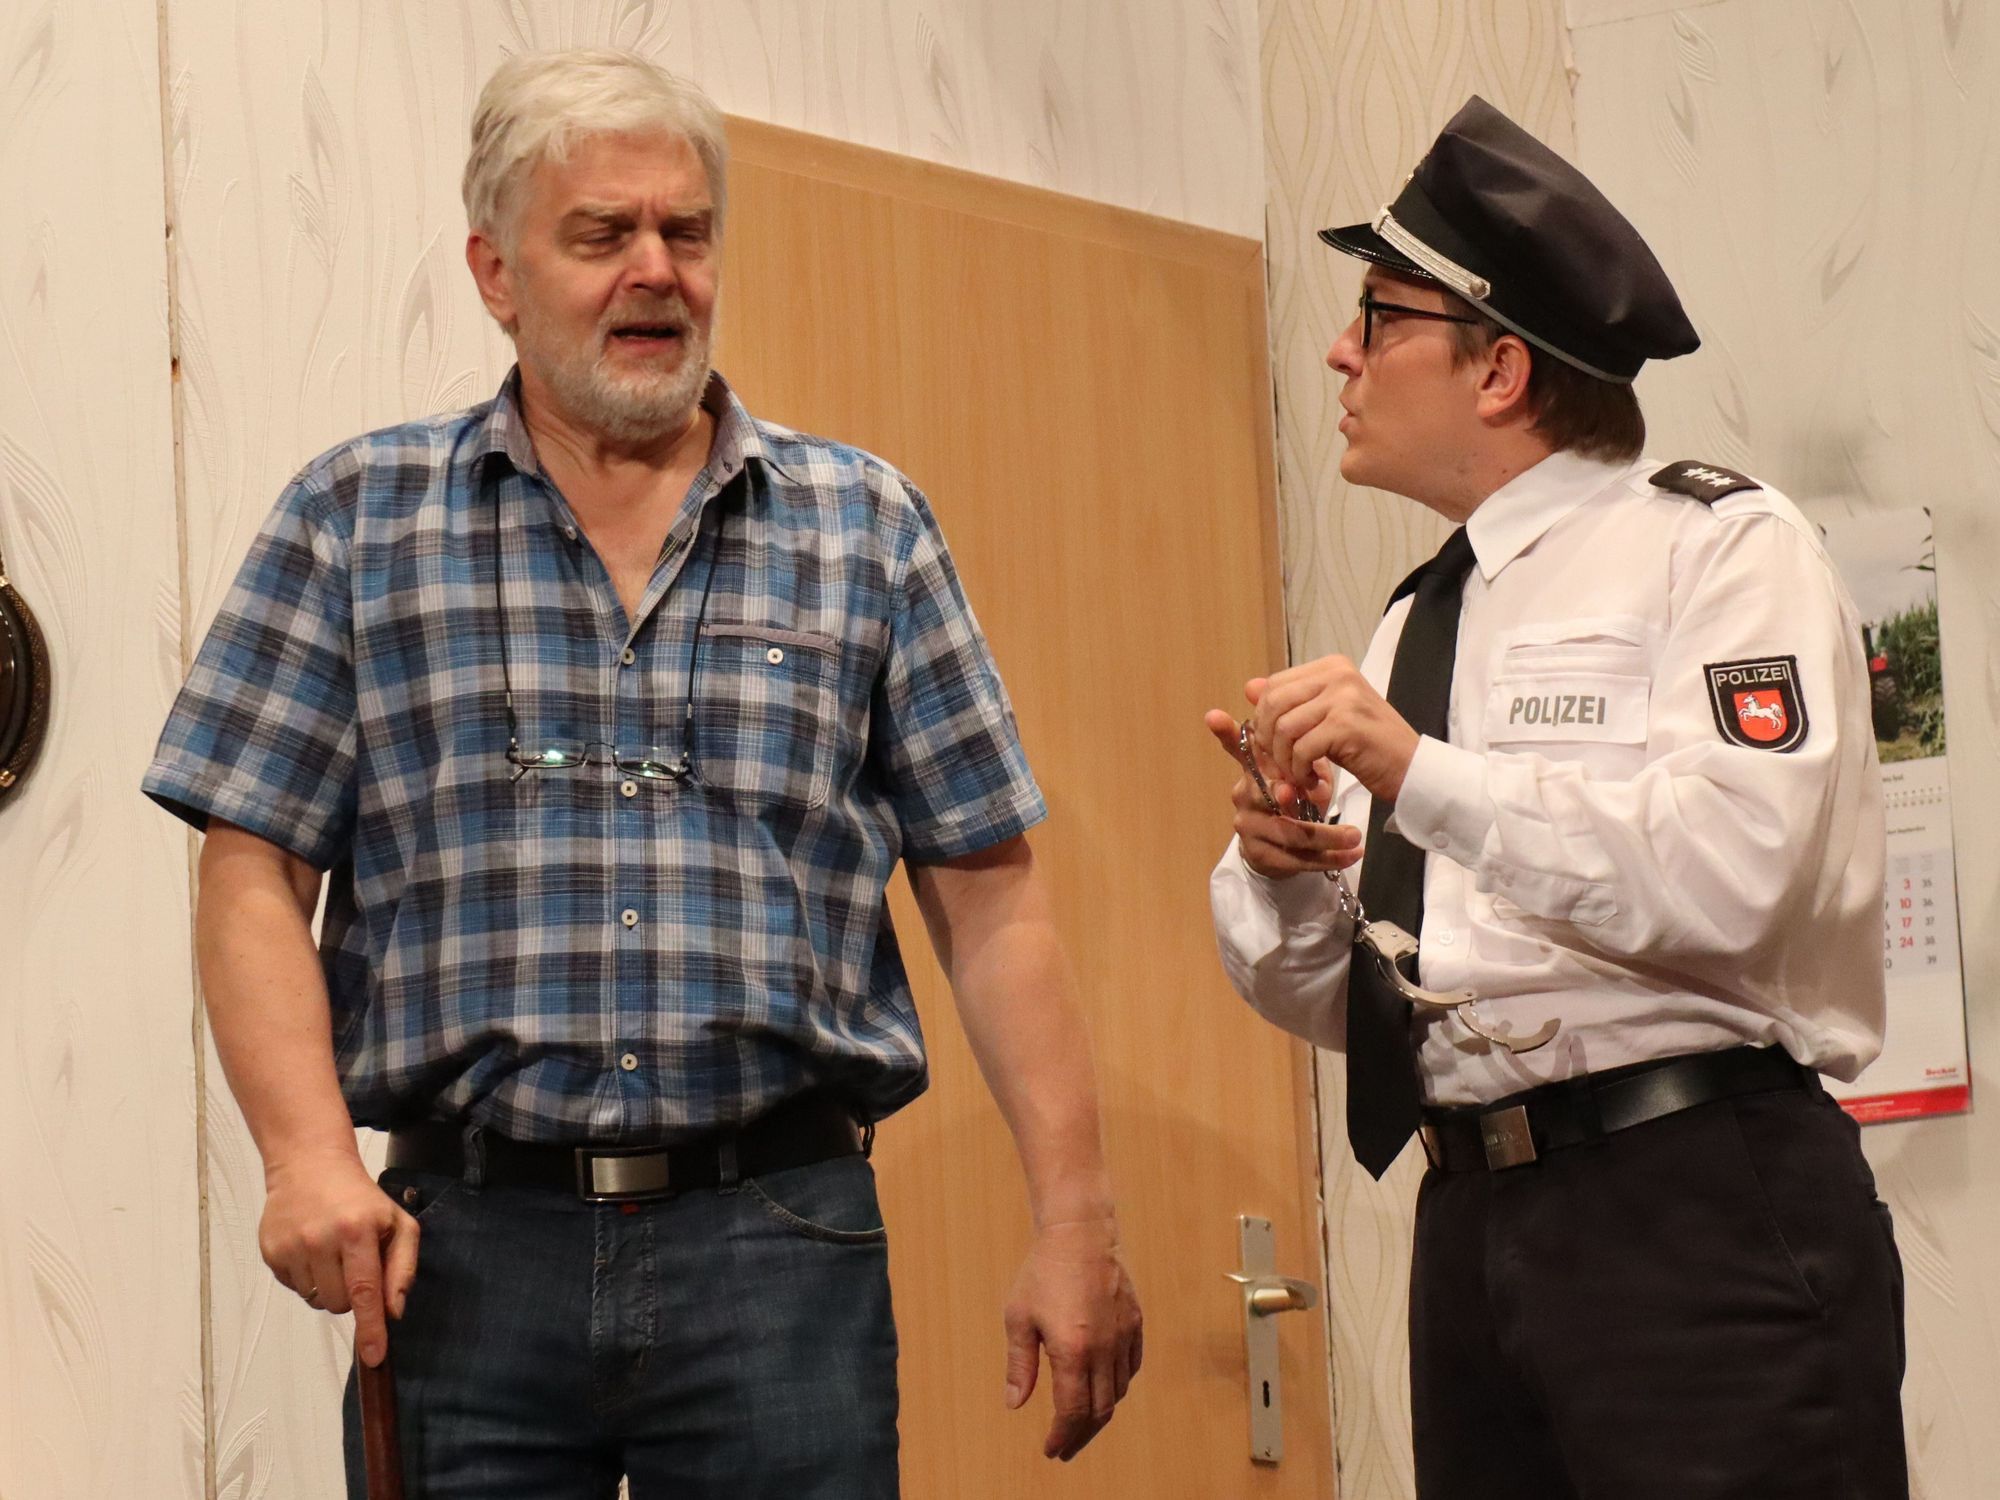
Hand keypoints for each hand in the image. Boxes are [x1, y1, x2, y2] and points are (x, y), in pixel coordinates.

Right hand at [258, 1146, 419, 1366]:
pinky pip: (295, 1289)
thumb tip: (394, 1312)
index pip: (365, 1290)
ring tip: (331, 1253)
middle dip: (352, 1296)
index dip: (370, 1328)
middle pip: (340, 1303)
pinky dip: (308, 1279)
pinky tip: (312, 1251)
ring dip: (328, 1288)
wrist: (310, 1166)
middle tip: (354, 1263)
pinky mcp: (270, 1252)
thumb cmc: (361, 1199)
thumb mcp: (397, 1223)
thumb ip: (403, 1267)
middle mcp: (321, 1239)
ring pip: (316, 1301)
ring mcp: (292, 1246)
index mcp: (358, 1230)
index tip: (374, 1356)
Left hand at [1002, 1218, 1143, 1460]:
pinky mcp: (1135, 1323)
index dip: (1062, 1436)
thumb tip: (1014, 1404)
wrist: (1080, 1233)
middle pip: (1100, 1411)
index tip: (1051, 1450)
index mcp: (1073, 1351)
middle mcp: (1104, 1349)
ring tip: (1081, 1422)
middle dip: (1081, 1435)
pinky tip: (1104, 1388)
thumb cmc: (1043, 1272)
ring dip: (1100, 1413)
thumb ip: (1019, 1365)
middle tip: (1065, 1447)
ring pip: (1119, 1392)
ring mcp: (1124, 1336)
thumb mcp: (1019, 1318)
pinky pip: (1131, 1368)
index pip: (1072, 1412)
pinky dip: (1118, 1386)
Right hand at [1203, 704, 1362, 879]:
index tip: (1215, 715)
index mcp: (1254, 770)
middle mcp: (1244, 795)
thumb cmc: (1295, 799)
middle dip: (1288, 794)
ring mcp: (1248, 826)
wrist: (1281, 848)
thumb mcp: (1303, 774)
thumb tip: (1316, 751)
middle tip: (1316, 792)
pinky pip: (1296, 858)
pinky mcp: (1260, 854)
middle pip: (1264, 793)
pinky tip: (1352, 855)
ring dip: (1327, 836)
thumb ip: (1308, 758)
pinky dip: (1329, 858)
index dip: (1226, 733)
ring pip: (1287, 831)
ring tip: (1355, 837)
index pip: (1238, 749)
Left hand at [1248, 657, 1419, 803]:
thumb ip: (1291, 701)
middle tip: (1282, 764)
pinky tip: (1313, 780)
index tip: (1275, 746)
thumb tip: (1249, 687)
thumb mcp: (1327, 717)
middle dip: (1269, 741)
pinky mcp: (1346, 725)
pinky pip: (1301, 749)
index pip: (1274, 685)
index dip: (1264, 719)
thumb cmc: (1370, 746)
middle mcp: (1338, 674)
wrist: (1413, 769)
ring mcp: (1343, 697)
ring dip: (1285, 761)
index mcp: (1332, 666)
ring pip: (1284, 728)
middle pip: (1273, 704)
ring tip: (1300, 775)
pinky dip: (1300, 771)